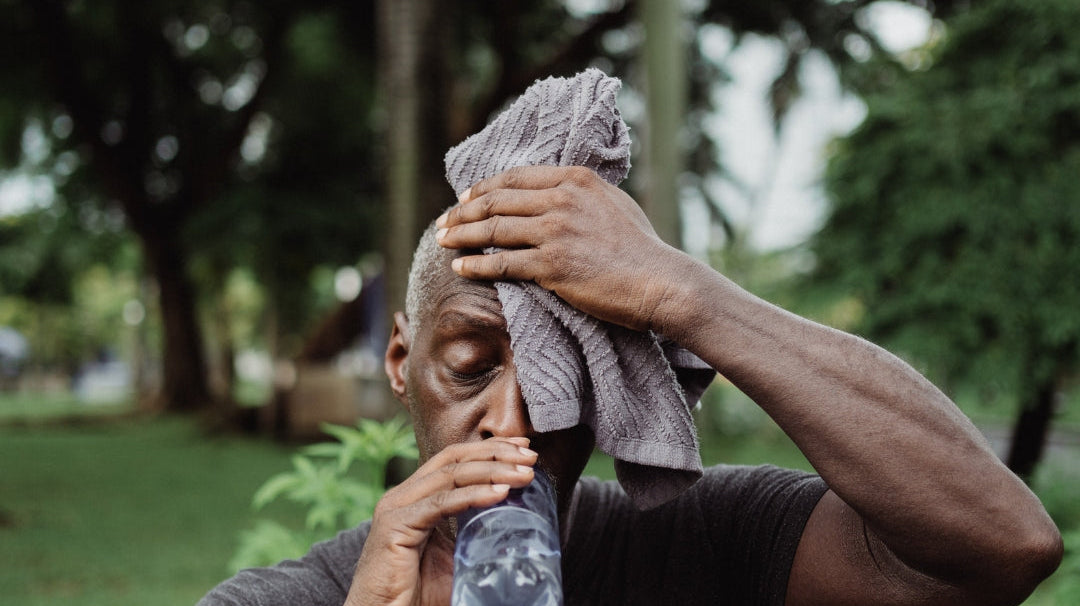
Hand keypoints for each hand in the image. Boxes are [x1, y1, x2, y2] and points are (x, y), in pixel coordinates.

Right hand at [344, 437, 536, 605]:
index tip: (523, 448)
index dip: (489, 449)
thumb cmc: (416, 594)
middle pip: (454, 459)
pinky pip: (440, 504)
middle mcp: (403, 496)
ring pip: (451, 475)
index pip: (455, 459)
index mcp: (415, 497)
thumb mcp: (454, 556)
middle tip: (530, 456)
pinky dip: (473, 496)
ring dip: (493, 471)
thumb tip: (518, 532)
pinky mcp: (394, 526)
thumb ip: (475, 536)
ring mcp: (396, 508)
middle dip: (496, 453)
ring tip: (524, 474)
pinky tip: (500, 494)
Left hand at [436, 166, 694, 333]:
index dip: (484, 187)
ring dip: (461, 235)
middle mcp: (562, 199)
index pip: (516, 177)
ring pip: (493, 229)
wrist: (660, 281)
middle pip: (497, 200)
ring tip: (441, 241)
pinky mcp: (552, 265)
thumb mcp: (614, 204)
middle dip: (463, 212)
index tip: (465, 198)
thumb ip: (583, 195)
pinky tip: (460, 266)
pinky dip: (476, 264)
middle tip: (443, 222)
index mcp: (576, 180)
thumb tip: (560, 192)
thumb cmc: (642, 249)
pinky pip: (502, 262)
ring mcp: (555, 231)